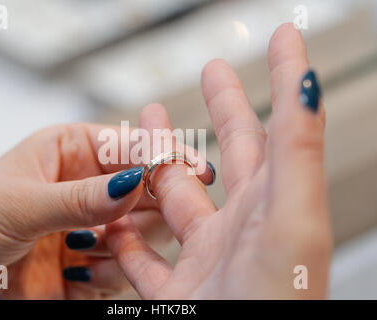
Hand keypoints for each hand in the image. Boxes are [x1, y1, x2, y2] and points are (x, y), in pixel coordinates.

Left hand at [0, 123, 211, 298]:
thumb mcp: (19, 202)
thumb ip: (80, 198)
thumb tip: (134, 181)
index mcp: (72, 153)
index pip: (131, 147)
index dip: (164, 154)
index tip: (194, 166)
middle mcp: (88, 187)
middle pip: (147, 191)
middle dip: (147, 207)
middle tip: (136, 220)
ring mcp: (91, 226)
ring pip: (141, 232)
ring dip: (122, 245)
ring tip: (84, 249)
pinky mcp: (89, 262)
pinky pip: (122, 268)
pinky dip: (107, 273)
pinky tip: (74, 272)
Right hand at [106, 24, 332, 298]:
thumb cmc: (274, 305)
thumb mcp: (292, 222)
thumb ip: (297, 151)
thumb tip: (308, 82)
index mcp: (274, 206)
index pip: (277, 128)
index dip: (281, 79)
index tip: (281, 39)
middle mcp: (244, 228)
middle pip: (229, 155)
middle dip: (220, 110)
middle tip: (210, 72)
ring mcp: (209, 259)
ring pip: (176, 202)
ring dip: (157, 170)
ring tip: (141, 139)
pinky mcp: (178, 292)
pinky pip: (146, 259)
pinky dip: (125, 238)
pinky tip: (111, 221)